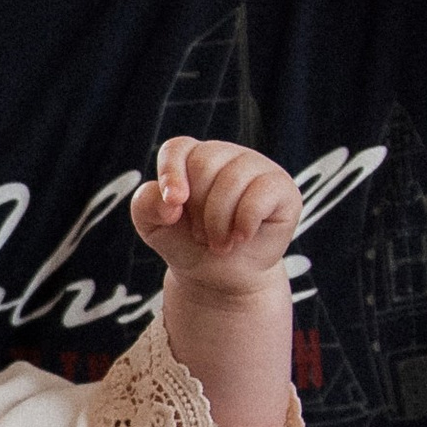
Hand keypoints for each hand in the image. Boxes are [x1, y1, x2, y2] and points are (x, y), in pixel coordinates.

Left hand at [131, 138, 301, 289]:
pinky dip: (245, 222)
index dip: (171, 173)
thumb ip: (145, 204)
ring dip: (219, 223)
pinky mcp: (281, 187)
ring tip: (220, 242)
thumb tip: (171, 200)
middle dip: (197, 210)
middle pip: (204, 164)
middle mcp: (226, 155)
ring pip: (232, 180)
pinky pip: (262, 193)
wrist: (220, 277)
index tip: (173, 205)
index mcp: (192, 157)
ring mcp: (257, 167)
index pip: (178, 149)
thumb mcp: (152, 227)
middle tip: (201, 234)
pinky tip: (242, 237)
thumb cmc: (187, 244)